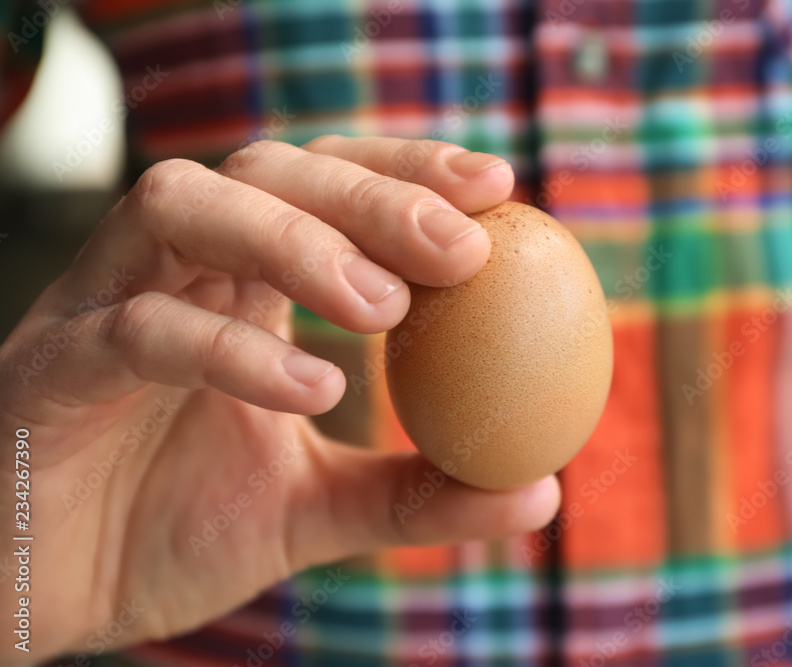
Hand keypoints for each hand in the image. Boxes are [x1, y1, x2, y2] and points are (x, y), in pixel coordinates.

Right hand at [0, 137, 560, 663]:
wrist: (49, 595)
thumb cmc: (169, 528)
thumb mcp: (315, 509)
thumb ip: (415, 491)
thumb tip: (541, 492)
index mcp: (231, 283)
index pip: (322, 186)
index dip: (406, 172)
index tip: (500, 191)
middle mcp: (167, 271)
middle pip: (264, 171)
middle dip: (368, 194)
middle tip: (460, 245)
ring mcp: (98, 308)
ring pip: (182, 209)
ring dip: (294, 241)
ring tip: (384, 305)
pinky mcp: (48, 370)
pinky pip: (136, 330)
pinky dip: (231, 347)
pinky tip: (313, 387)